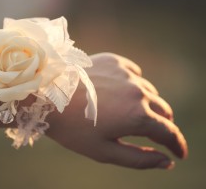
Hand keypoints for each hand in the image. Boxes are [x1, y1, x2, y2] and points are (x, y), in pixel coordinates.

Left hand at [47, 52, 187, 168]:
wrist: (45, 96)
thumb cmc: (72, 128)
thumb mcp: (104, 151)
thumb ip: (139, 159)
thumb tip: (165, 162)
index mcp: (137, 116)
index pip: (168, 132)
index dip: (177, 145)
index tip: (179, 152)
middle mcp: (137, 91)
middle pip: (163, 110)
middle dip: (161, 124)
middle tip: (152, 133)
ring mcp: (126, 73)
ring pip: (149, 91)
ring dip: (145, 104)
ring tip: (128, 112)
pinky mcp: (114, 61)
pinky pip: (134, 74)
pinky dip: (132, 85)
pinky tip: (119, 91)